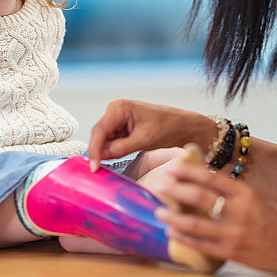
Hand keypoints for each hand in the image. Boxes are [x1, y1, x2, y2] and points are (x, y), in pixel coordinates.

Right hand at [88, 99, 216, 170]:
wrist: (183, 127)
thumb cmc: (169, 126)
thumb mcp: (144, 140)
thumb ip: (120, 148)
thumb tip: (102, 156)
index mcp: (120, 108)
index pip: (100, 130)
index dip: (95, 150)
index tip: (94, 166)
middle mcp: (117, 111)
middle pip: (99, 135)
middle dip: (99, 152)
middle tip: (97, 169)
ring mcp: (119, 119)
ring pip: (104, 139)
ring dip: (106, 152)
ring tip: (107, 166)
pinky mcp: (123, 128)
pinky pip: (112, 141)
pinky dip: (113, 151)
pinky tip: (115, 158)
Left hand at [152, 161, 276, 275]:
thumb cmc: (275, 220)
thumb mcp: (256, 198)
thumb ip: (232, 192)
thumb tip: (203, 181)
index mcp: (245, 193)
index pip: (212, 178)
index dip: (190, 172)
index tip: (173, 167)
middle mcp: (239, 211)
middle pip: (200, 198)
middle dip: (176, 190)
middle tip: (160, 185)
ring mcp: (234, 233)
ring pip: (196, 224)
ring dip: (174, 217)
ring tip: (159, 211)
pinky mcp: (232, 251)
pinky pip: (202, 244)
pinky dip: (184, 238)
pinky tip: (172, 232)